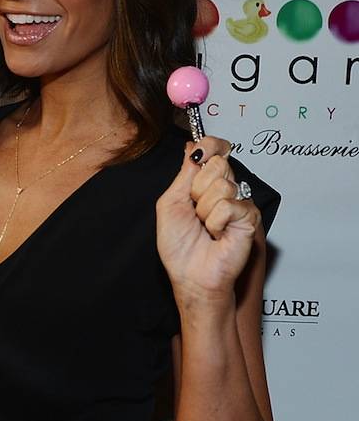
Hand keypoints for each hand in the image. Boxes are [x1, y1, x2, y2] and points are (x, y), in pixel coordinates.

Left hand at [156, 136, 259, 300]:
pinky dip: (215, 223)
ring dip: (204, 210)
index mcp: (206, 183)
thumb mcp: (171, 203)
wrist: (191, 275)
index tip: (199, 153)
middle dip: (197, 189)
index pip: (215, 149)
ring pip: (221, 185)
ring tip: (205, 227)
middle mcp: (225, 189)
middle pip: (217, 164)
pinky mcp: (249, 217)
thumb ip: (184, 174)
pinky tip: (217, 234)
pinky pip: (228, 206)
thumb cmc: (179, 245)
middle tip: (195, 212)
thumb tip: (192, 146)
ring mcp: (239, 202)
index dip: (209, 146)